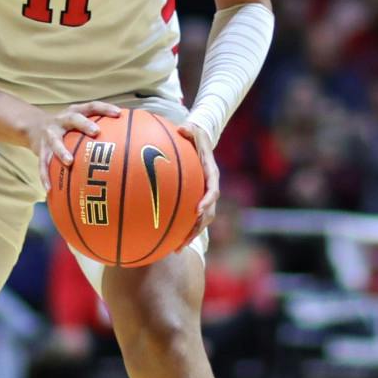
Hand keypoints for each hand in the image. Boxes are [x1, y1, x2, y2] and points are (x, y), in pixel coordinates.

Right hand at [29, 100, 122, 191]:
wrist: (34, 127)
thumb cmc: (67, 128)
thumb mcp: (79, 123)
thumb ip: (99, 128)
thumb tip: (129, 140)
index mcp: (74, 112)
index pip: (92, 106)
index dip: (105, 108)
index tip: (118, 114)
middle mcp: (61, 120)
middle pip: (73, 119)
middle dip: (84, 125)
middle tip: (96, 132)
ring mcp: (50, 134)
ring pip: (55, 141)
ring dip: (62, 151)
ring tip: (69, 162)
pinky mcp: (40, 149)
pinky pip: (42, 164)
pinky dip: (45, 176)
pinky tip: (50, 189)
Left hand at [175, 117, 221, 243]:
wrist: (198, 140)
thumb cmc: (193, 134)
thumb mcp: (192, 129)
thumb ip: (189, 130)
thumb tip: (183, 128)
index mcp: (211, 174)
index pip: (212, 191)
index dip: (207, 202)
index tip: (198, 210)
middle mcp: (210, 188)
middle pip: (208, 214)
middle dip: (197, 228)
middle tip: (185, 240)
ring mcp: (203, 196)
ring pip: (200, 221)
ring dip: (190, 236)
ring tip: (176, 250)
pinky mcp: (193, 200)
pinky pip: (188, 218)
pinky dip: (180, 230)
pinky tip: (165, 241)